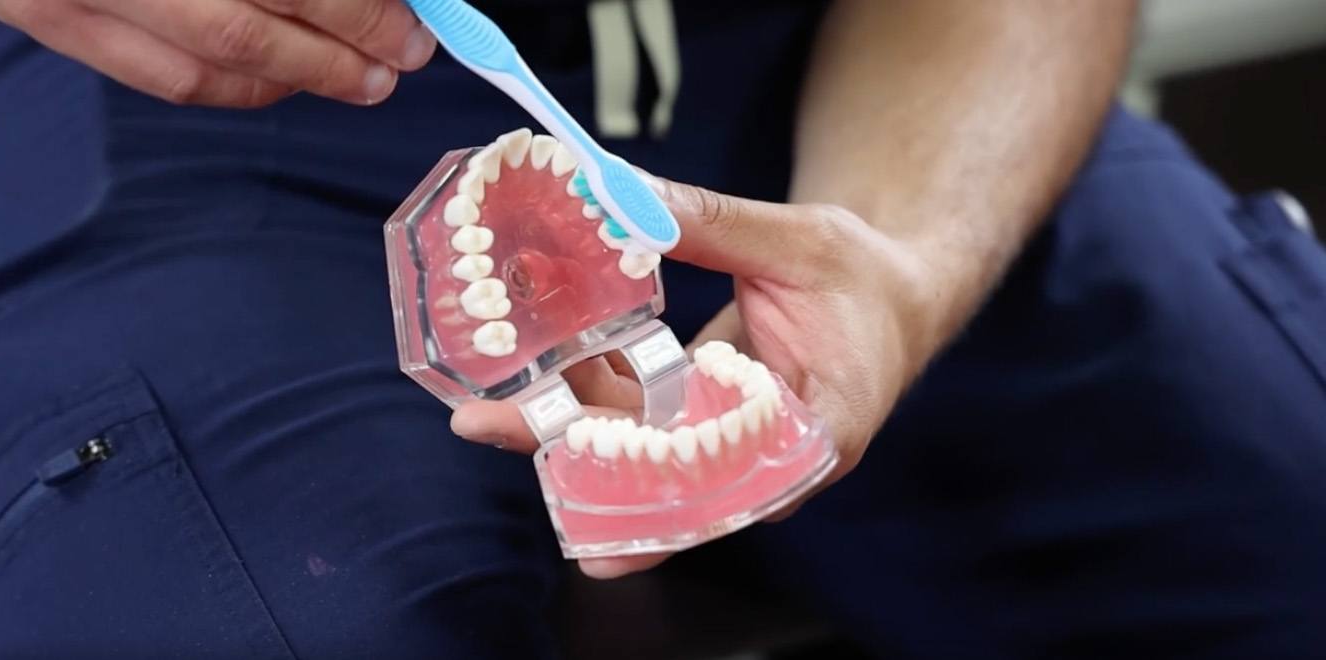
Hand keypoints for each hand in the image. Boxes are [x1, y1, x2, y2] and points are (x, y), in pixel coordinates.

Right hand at [0, 0, 436, 106]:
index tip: (412, 14)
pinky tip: (286, 79)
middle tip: (406, 51)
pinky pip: (164, 78)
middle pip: (246, 19)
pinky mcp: (50, 22)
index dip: (354, 3)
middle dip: (346, 41)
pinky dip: (240, 88)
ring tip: (364, 78)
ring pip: (210, 61)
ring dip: (302, 77)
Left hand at [450, 178, 947, 578]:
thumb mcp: (798, 241)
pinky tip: (535, 390)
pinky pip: (643, 431)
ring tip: (486, 414)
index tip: (583, 516)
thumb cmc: (863, 277)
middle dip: (569, 459)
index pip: (726, 486)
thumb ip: (712, 224)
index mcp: (815, 435)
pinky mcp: (706, 429)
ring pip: (641, 461)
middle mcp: (770, 463)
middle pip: (662, 480)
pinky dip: (592, 407)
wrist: (889, 296)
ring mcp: (733, 451)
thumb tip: (621, 194)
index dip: (648, 504)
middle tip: (486, 426)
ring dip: (565, 436)